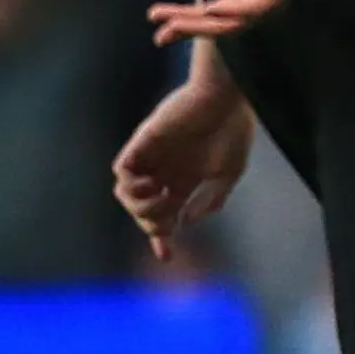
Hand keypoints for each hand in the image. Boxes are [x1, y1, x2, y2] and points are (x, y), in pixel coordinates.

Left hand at [111, 61, 254, 259]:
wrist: (227, 96)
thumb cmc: (233, 130)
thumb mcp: (229, 174)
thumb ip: (210, 201)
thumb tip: (184, 221)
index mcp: (185, 180)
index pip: (165, 214)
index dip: (162, 238)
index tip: (167, 257)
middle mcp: (164, 171)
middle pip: (142, 210)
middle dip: (152, 225)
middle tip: (167, 223)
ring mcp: (152, 157)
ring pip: (125, 194)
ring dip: (138, 208)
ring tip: (159, 203)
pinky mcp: (143, 143)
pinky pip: (121, 172)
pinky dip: (130, 187)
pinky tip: (151, 187)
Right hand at [151, 0, 354, 43]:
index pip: (213, 15)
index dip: (185, 19)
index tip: (155, 21)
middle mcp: (262, 1)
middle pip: (220, 24)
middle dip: (188, 29)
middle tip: (159, 37)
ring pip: (235, 19)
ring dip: (204, 24)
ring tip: (177, 26)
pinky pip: (259, 1)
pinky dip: (237, 9)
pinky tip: (215, 11)